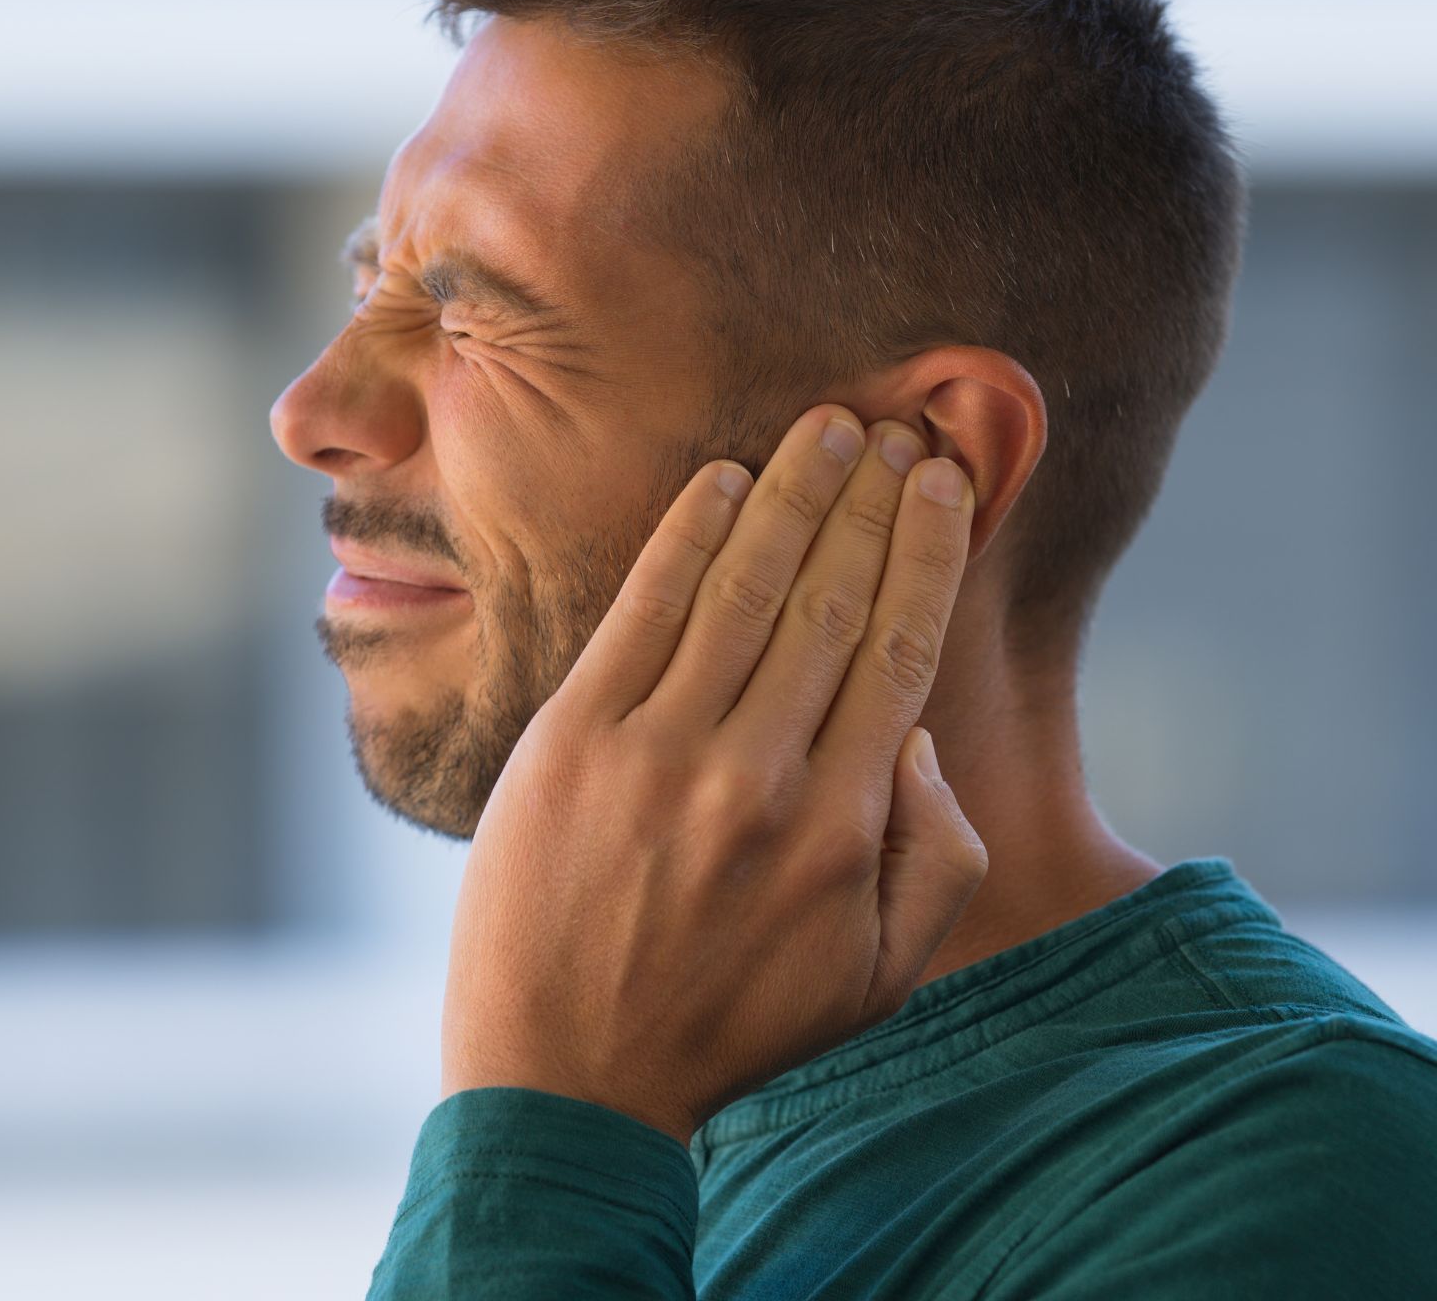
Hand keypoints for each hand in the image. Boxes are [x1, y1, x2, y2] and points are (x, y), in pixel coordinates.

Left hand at [439, 405, 986, 1145]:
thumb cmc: (734, 1030)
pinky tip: (724, 480)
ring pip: (745, 588)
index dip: (929, 554)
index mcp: (843, 829)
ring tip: (830, 429)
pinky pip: (643, 609)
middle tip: (898, 432)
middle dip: (872, 503)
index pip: (902, 652)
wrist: (565, 1084)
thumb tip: (918, 739)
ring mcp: (659, 752)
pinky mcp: (573, 739)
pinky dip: (688, 534)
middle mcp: (759, 776)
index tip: (948, 485)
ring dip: (795, 495)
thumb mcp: (876, 981)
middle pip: (833, 601)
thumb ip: (934, 861)